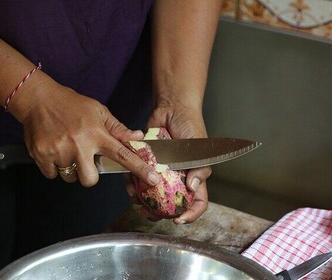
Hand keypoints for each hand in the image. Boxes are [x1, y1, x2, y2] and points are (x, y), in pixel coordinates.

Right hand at [17, 80, 159, 187]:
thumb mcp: (99, 112)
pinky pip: (52, 175)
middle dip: (88, 174)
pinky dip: (53, 166)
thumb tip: (138, 138)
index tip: (153, 179)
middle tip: (83, 159)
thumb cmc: (71, 105)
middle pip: (90, 179)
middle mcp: (79, 144)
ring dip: (70, 169)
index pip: (123, 154)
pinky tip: (54, 149)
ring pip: (70, 178)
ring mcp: (59, 151)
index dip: (140, 168)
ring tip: (66, 149)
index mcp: (97, 133)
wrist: (39, 99)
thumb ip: (118, 129)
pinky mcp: (41, 155)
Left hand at [127, 102, 210, 223]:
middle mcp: (177, 178)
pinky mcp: (147, 163)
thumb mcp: (202, 149)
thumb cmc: (191, 127)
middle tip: (150, 214)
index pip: (198, 202)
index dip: (191, 214)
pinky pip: (138, 178)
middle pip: (170, 204)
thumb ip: (201, 169)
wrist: (172, 109)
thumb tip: (193, 187)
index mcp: (193, 177)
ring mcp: (161, 172)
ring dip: (142, 200)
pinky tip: (129, 185)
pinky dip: (132, 184)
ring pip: (151, 195)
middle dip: (159, 212)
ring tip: (136, 200)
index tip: (180, 219)